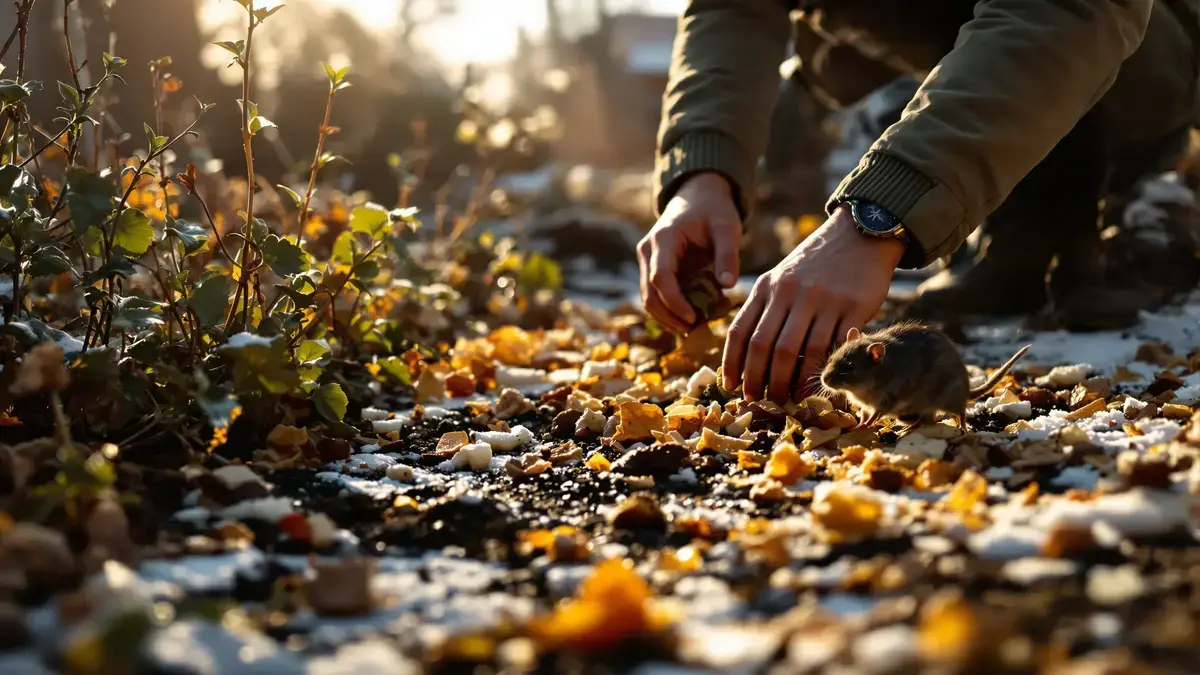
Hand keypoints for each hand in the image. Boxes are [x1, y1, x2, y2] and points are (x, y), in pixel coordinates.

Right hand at [638, 172, 741, 333]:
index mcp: (664, 238)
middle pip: (649, 293)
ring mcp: (647, 260)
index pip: (661, 277)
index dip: (674, 302)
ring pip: (648, 297)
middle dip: (669, 316)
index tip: (693, 318)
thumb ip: (727, 256)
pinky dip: (669, 309)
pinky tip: (689, 318)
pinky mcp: (653, 267)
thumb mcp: (727, 228)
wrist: (698, 196)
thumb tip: (728, 286)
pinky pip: (656, 294)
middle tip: (694, 331)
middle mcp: (648, 250)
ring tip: (692, 328)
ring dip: (667, 317)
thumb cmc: (714, 211)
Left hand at [722, 205, 903, 402]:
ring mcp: (821, 299)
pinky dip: (823, 371)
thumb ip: (764, 306)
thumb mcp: (781, 276)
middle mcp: (789, 292)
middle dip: (758, 379)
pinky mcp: (852, 307)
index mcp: (767, 286)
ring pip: (797, 351)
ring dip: (790, 382)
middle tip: (760, 400)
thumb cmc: (815, 264)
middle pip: (765, 345)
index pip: (740, 330)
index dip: (732, 363)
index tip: (731, 385)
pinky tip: (817, 385)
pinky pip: (832, 346)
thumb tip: (745, 353)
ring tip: (788, 399)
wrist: (858, 235)